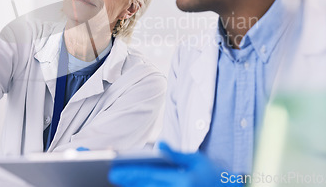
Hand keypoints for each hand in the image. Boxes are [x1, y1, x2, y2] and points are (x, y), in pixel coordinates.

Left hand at [109, 141, 241, 186]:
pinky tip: (136, 185)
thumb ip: (176, 154)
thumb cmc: (212, 174)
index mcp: (183, 181)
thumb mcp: (197, 160)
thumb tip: (160, 143)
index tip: (115, 170)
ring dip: (135, 186)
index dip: (131, 173)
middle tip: (113, 175)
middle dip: (129, 180)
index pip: (151, 176)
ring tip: (122, 179)